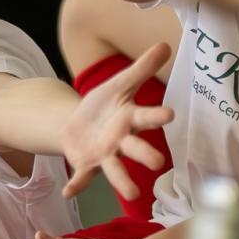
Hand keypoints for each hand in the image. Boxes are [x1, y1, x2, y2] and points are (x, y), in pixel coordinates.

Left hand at [60, 41, 174, 199]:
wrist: (78, 124)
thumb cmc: (105, 106)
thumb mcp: (119, 84)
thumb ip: (142, 68)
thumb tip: (166, 44)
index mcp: (130, 119)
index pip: (147, 117)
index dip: (157, 116)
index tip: (170, 114)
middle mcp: (122, 141)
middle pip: (136, 148)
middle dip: (146, 155)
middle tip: (158, 164)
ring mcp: (105, 155)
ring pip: (116, 170)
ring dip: (124, 182)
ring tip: (133, 194)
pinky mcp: (87, 165)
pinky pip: (83, 177)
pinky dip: (76, 185)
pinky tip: (67, 192)